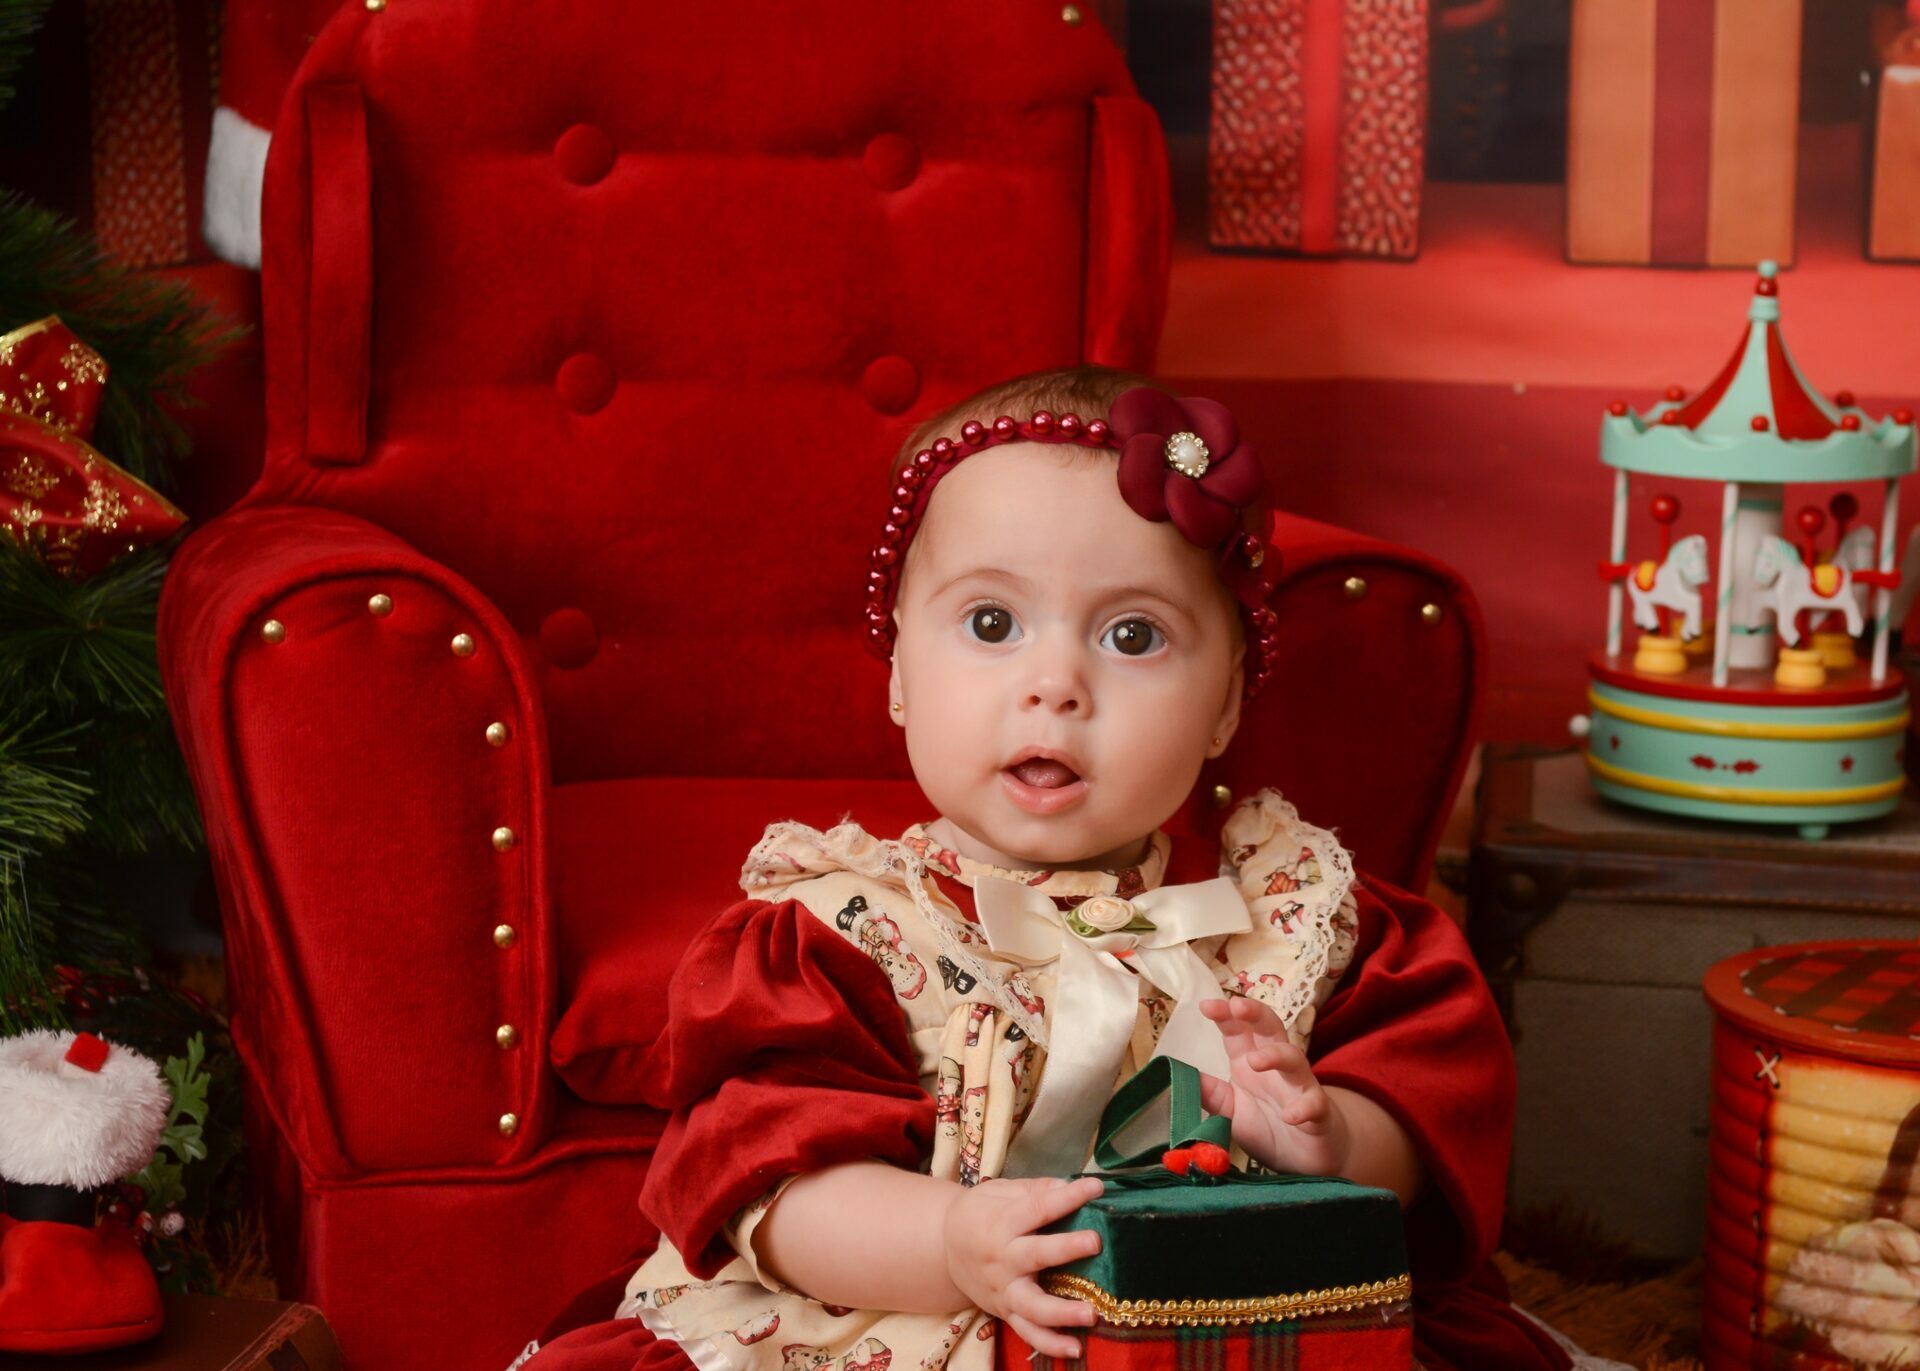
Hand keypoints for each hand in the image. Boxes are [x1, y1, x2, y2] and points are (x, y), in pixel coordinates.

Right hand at [942, 1176, 1104, 1357]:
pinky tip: (1075, 1349)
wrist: (944, 1248)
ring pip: (1032, 1306)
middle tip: (1095, 1242)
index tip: (1096, 1187)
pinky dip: (1050, 1345)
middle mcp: (1003, 1259)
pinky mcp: (1005, 1313)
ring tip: (1091, 1314)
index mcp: (1001, 1223)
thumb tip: (1069, 1186)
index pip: (1038, 1208)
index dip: (1068, 1197)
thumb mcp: (998, 1192)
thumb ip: (1033, 1189)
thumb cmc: (979, 1214)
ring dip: (1062, 1312)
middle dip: (1066, 1249)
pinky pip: (1027, 1333)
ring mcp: (1004, 1291)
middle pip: (1035, 1255)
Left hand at [1196, 997, 1349, 1176]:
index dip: (1225, 1015)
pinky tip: (1290, 1115)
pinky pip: (1314, 1104)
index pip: (1237, 1029)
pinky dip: (1303, 1107)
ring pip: (1294, 1060)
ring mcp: (1299, 1088)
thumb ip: (1209, 1092)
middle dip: (1255, 1014)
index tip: (1206, 1006)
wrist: (1305, 1156)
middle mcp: (1275, 1068)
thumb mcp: (1229, 1109)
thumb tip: (1177, 1075)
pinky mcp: (1318, 1113)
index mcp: (1249, 1061)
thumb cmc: (1266, 1125)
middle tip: (1237, 1007)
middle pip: (1270, 1029)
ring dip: (1275, 1056)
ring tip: (1255, 1061)